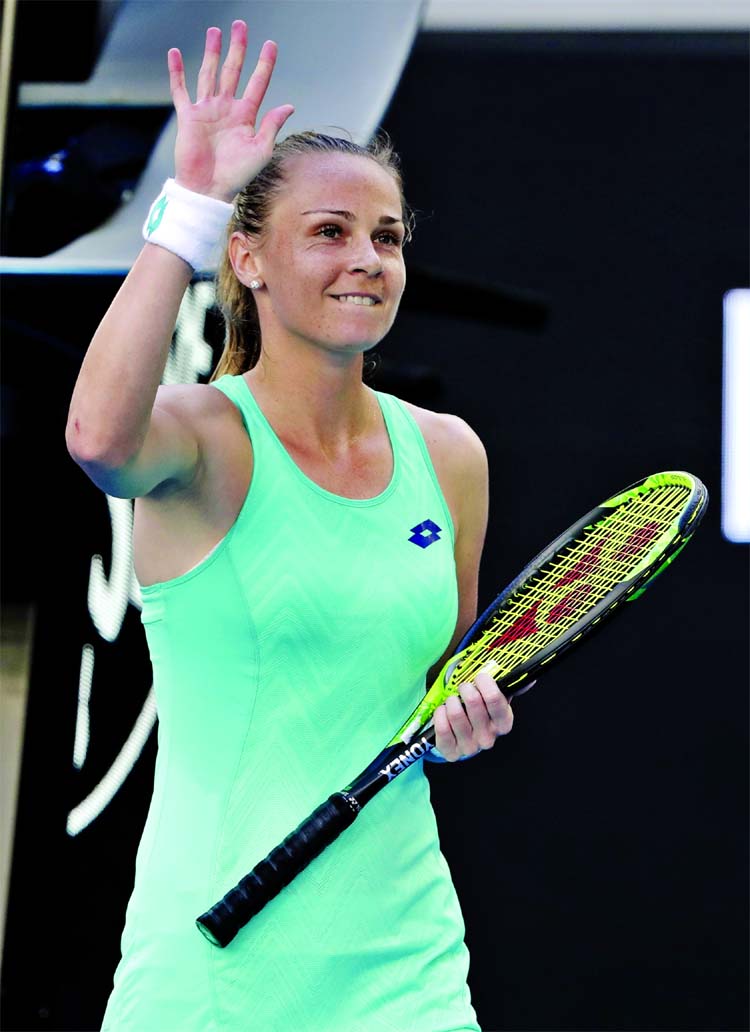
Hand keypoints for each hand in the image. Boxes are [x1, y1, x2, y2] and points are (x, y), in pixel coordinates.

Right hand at [168, 20, 294, 200]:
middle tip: (240, 26)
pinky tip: (175, 54)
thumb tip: (289, 105)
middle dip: (237, 49)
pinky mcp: (188, 116)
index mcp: (246, 116)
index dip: (264, 64)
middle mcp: (226, 109)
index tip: (271, 44)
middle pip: (233, 71)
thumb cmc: (237, 175)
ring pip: (209, 74)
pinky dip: (177, 72)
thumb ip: (272, 125)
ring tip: (215, 31)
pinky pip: (180, 90)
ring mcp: (207, 111)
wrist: (208, 189)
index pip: (257, 83)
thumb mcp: (261, 150)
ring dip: (212, 53)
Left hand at [432, 666, 514, 761]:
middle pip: (473, 702)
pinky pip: (442, 728)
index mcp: (504, 723)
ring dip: (451, 701)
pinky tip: (444, 712)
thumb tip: (529, 679)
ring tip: (453, 701)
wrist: (463, 736)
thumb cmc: (480, 712)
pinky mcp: (452, 752)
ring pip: (456, 714)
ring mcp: (471, 747)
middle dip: (466, 688)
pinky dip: (440, 714)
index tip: (480, 677)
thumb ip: (510, 687)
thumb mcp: (496, 699)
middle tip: (464, 688)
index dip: (485, 683)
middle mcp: (489, 738)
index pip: (495, 699)